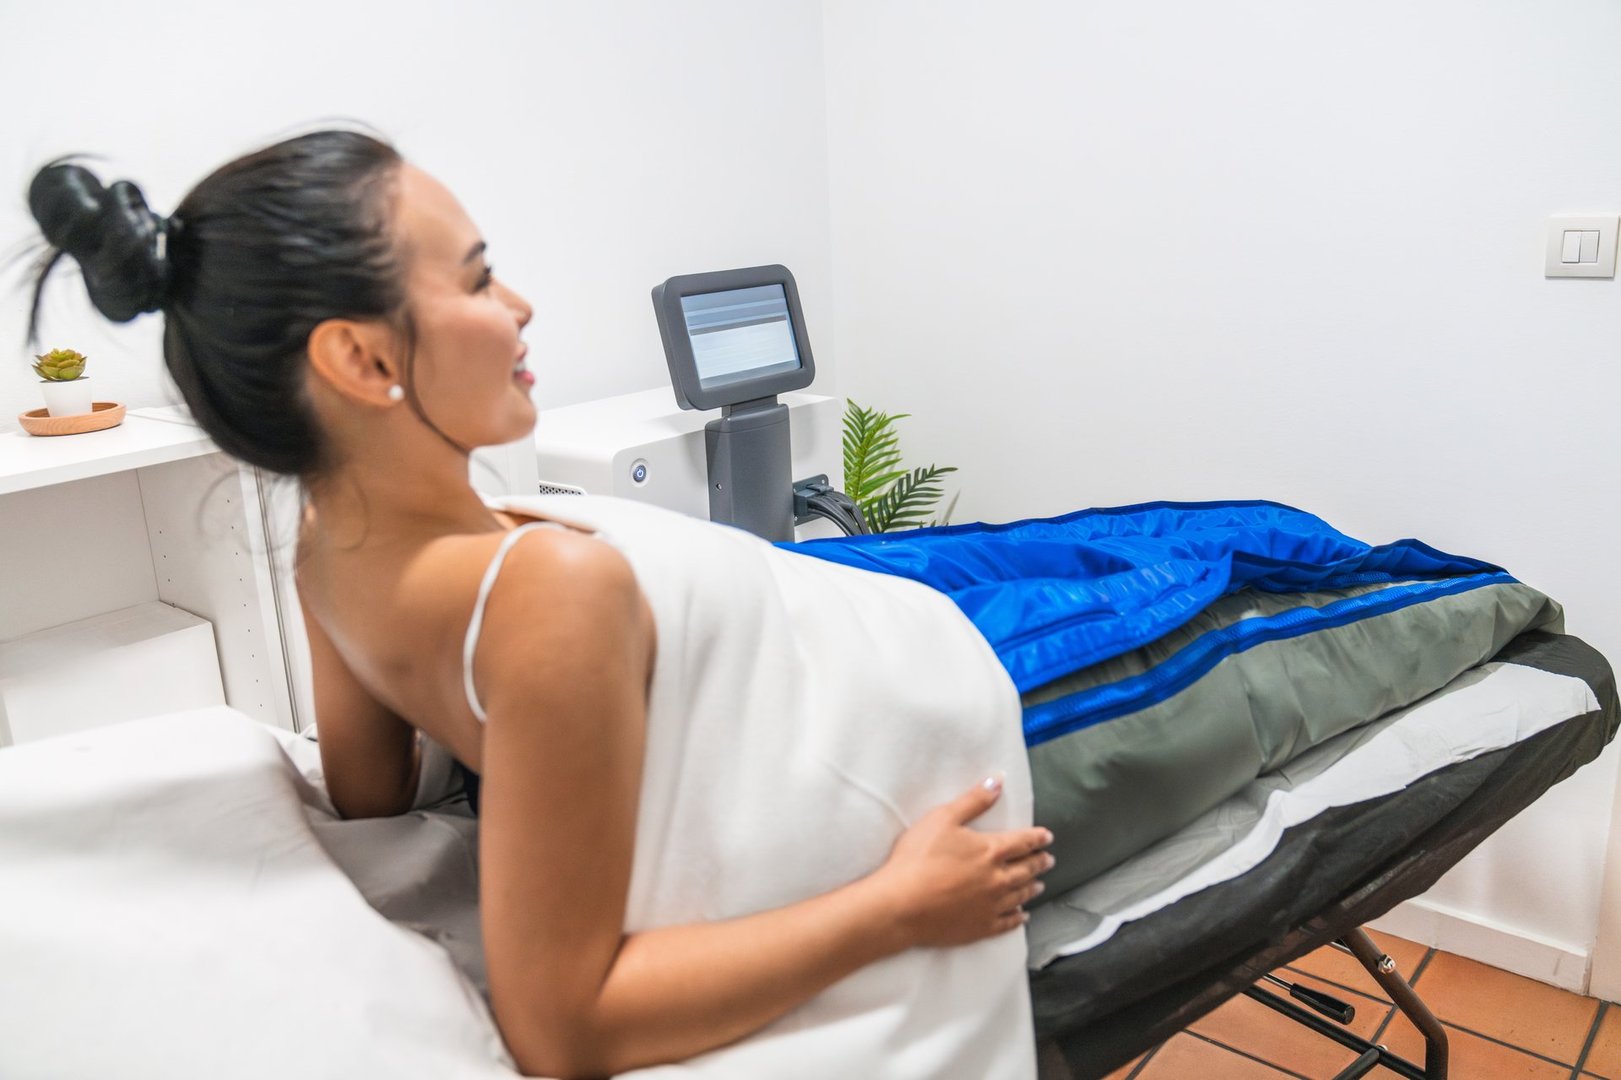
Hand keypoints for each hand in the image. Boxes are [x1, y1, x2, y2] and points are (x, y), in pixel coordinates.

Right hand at [873, 775, 1054, 948]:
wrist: (902, 905)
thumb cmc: (918, 858)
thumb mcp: (943, 819)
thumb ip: (973, 801)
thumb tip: (997, 781)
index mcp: (990, 851)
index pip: (1022, 842)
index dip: (1036, 838)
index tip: (1047, 837)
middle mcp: (998, 879)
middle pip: (1026, 869)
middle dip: (1039, 863)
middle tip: (1048, 860)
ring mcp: (991, 906)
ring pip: (1020, 896)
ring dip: (1031, 888)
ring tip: (1039, 885)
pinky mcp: (980, 928)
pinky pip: (1007, 923)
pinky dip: (1018, 918)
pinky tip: (1022, 916)